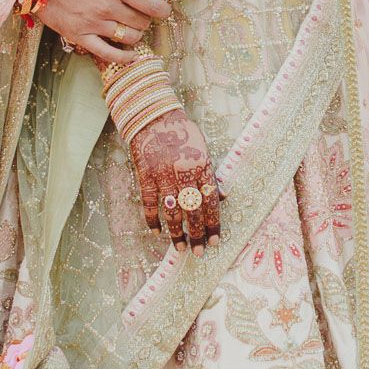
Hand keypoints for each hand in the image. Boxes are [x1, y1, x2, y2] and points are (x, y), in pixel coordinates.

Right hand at [39, 0, 170, 62]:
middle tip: (143, 14)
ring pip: (129, 37)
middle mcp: (108, 7)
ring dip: (136, 34)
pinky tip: (131, 56)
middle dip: (147, 19)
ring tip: (133, 28)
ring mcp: (95, 24)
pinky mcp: (81, 36)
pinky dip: (123, 57)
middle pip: (142, 22)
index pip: (151, 4)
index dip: (163, 9)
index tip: (164, 9)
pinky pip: (108, 54)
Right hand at [129, 108, 221, 254]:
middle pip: (192, 211)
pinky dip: (152, 219)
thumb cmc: (182, 133)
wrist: (153, 116)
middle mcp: (183, 173)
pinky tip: (156, 231)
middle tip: (199, 252)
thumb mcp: (203, 150)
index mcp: (201, 166)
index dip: (213, 223)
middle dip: (197, 234)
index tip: (215, 240)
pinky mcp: (145, 176)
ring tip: (180, 248)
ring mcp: (163, 175)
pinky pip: (150, 203)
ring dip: (176, 233)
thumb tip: (223, 197)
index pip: (211, 201)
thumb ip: (211, 174)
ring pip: (171, 211)